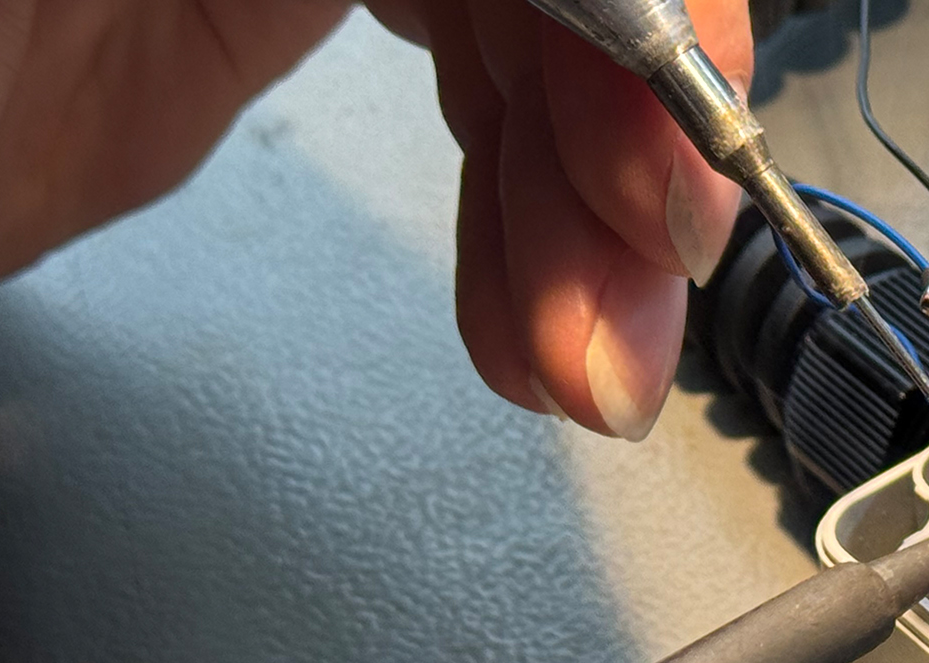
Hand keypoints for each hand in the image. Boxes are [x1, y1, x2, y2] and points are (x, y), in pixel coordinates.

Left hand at [0, 0, 750, 439]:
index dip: (642, 2)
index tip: (678, 136)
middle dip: (630, 127)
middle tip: (644, 290)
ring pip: (536, 34)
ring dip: (595, 214)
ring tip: (592, 361)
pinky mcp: (250, 14)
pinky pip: (470, 97)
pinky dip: (528, 226)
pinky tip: (535, 323)